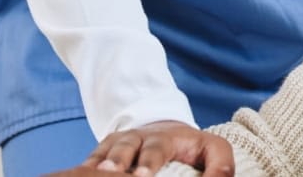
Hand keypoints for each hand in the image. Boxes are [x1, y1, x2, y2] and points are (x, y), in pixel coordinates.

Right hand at [48, 120, 233, 176]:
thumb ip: (221, 166)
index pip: (157, 148)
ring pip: (105, 151)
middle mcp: (138, 138)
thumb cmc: (192, 147)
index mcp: (165, 137)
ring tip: (97, 173)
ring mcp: (118, 144)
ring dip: (99, 163)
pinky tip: (81, 173)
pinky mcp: (103, 152)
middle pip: (126, 147)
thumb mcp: (213, 150)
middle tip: (113, 173)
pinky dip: (85, 166)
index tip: (143, 176)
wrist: (165, 129)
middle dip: (119, 161)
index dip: (149, 162)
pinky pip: (90, 158)